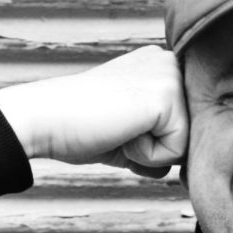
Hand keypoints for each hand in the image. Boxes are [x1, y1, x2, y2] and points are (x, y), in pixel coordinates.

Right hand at [0, 45, 186, 177]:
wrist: (42, 121)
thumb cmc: (78, 129)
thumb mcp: (127, 137)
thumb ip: (156, 146)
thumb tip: (175, 170)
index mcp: (161, 66)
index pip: (184, 124)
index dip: (153, 141)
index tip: (117, 124)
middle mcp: (170, 62)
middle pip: (190, 134)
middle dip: (155, 148)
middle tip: (116, 127)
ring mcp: (170, 75)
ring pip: (186, 144)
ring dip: (150, 152)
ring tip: (118, 128)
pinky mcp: (167, 95)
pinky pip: (176, 151)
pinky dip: (146, 156)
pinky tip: (119, 131)